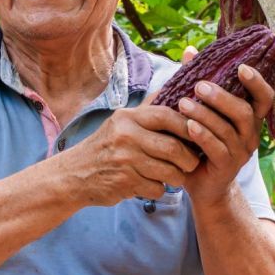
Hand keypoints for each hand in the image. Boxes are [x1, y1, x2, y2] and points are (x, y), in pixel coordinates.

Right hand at [60, 102, 200, 206]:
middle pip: (173, 148)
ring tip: (176, 175)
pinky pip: (156, 188)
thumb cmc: (105, 147)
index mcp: (128, 118)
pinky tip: (152, 184)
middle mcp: (126, 137)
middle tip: (192, 162)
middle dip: (189, 159)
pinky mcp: (124, 183)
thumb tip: (174, 85)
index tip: (199, 132)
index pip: (167, 116)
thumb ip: (148, 108)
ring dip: (177, 177)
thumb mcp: (121, 121)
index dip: (189, 125)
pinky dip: (159, 189)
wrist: (74, 175)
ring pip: (169, 171)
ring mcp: (125, 161)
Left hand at [171, 50, 273, 207]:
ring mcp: (241, 152)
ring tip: (183, 104)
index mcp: (250, 118)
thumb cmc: (203, 143)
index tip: (242, 67)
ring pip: (227, 130)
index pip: (264, 97)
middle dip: (221, 97)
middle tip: (199, 85)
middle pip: (244, 112)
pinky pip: (216, 149)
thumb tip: (190, 51)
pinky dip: (202, 136)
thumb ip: (199, 83)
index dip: (257, 82)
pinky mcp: (227, 167)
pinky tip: (187, 126)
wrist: (203, 185)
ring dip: (205, 114)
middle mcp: (250, 134)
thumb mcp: (203, 112)